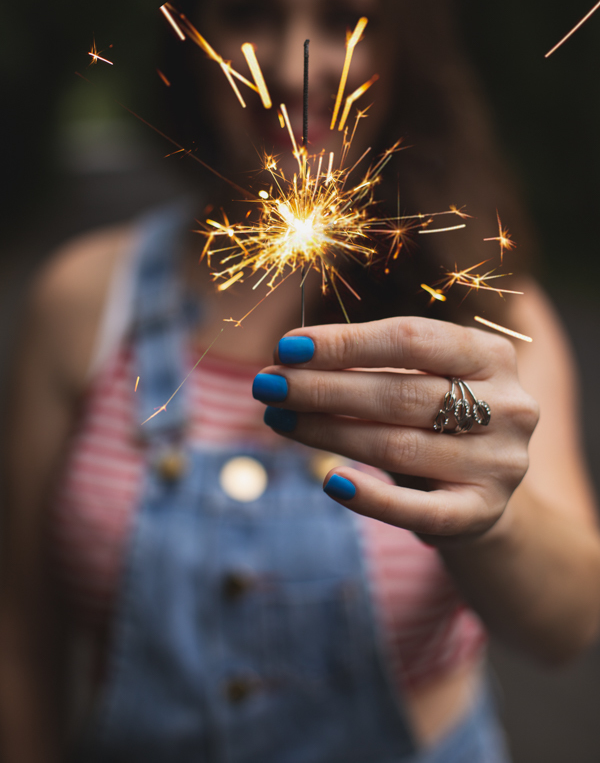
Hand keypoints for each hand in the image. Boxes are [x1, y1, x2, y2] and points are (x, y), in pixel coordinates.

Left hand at [252, 316, 538, 544]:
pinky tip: (330, 481)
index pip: (410, 339)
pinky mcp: (481, 513)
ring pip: (398, 446)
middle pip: (398, 394)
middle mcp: (507, 406)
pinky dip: (371, 498)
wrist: (485, 489)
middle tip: (267, 384)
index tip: (286, 346)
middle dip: (323, 388)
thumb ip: (370, 364)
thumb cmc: (437, 417)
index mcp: (491, 355)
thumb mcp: (421, 378)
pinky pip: (418, 510)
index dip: (344, 343)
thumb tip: (289, 356)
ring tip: (279, 419)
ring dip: (328, 432)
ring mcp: (498, 463)